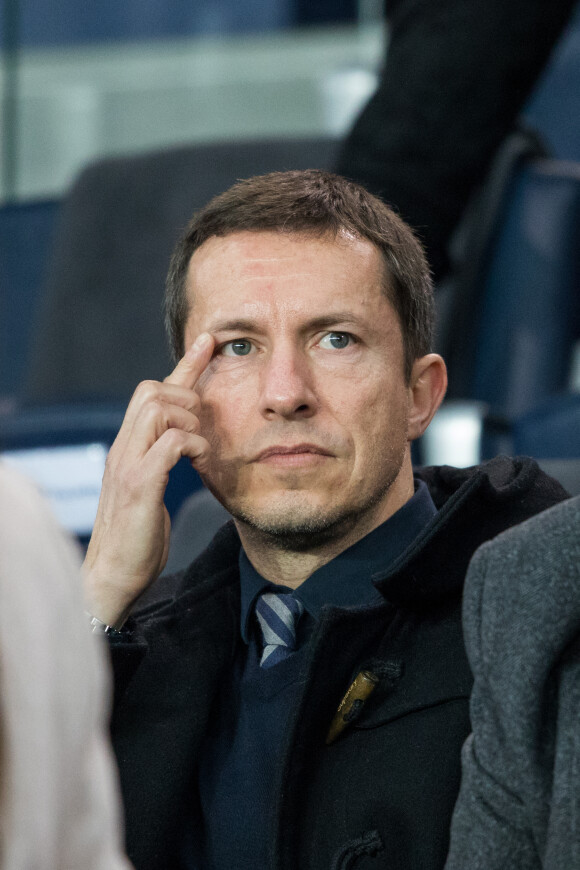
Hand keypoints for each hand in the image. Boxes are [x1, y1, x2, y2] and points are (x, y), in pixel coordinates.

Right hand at [83, 333, 214, 626]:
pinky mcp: (139, 486)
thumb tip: (187, 441)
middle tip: (203, 428)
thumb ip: (162, 460)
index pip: (153, 392)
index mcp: (127, 447)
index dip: (184, 365)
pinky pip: (169, 442)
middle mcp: (123, 448)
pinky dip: (191, 443)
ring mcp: (127, 465)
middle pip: (151, 389)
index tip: (210, 342)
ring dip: (188, 419)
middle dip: (186, 396)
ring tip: (200, 447)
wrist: (114, 577)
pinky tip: (200, 459)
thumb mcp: (151, 489)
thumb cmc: (139, 537)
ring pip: (157, 407)